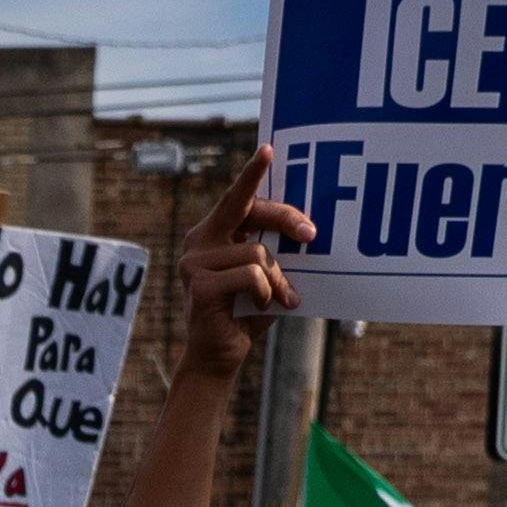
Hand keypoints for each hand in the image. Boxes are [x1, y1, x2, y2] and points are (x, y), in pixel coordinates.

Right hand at [167, 146, 310, 376]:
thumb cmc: (245, 312)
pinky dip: (266, 293)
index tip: (269, 150)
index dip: (252, 175)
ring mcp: (194, 263)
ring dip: (278, 279)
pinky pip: (252, 276)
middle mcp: (199, 242)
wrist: (218, 357)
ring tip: (276, 299)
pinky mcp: (200, 285)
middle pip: (250, 211)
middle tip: (311, 235)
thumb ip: (274, 250)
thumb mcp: (265, 275)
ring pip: (259, 252)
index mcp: (213, 234)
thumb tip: (307, 230)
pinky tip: (259, 308)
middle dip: (286, 219)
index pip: (236, 198)